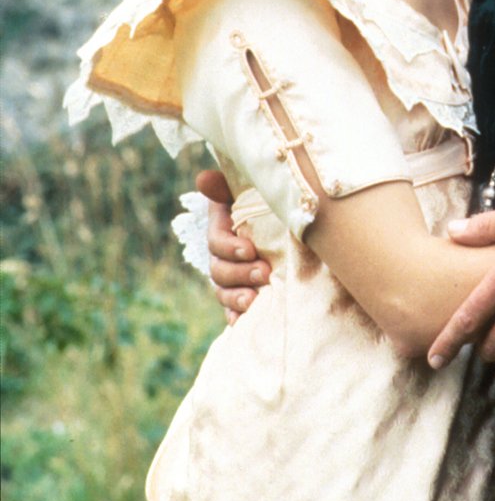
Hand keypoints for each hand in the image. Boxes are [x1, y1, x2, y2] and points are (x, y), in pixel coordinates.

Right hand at [195, 169, 271, 324]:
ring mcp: (231, 277)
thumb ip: (225, 185)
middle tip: (265, 272)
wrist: (286, 220)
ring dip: (237, 297)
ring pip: (224, 292)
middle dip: (240, 273)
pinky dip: (236, 316)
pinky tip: (243, 322)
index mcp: (222, 228)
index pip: (216, 242)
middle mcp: (222, 255)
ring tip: (255, 300)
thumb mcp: (248, 188)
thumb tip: (203, 178)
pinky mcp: (243, 292)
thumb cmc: (264, 200)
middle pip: (219, 271)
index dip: (230, 248)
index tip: (251, 249)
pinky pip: (232, 310)